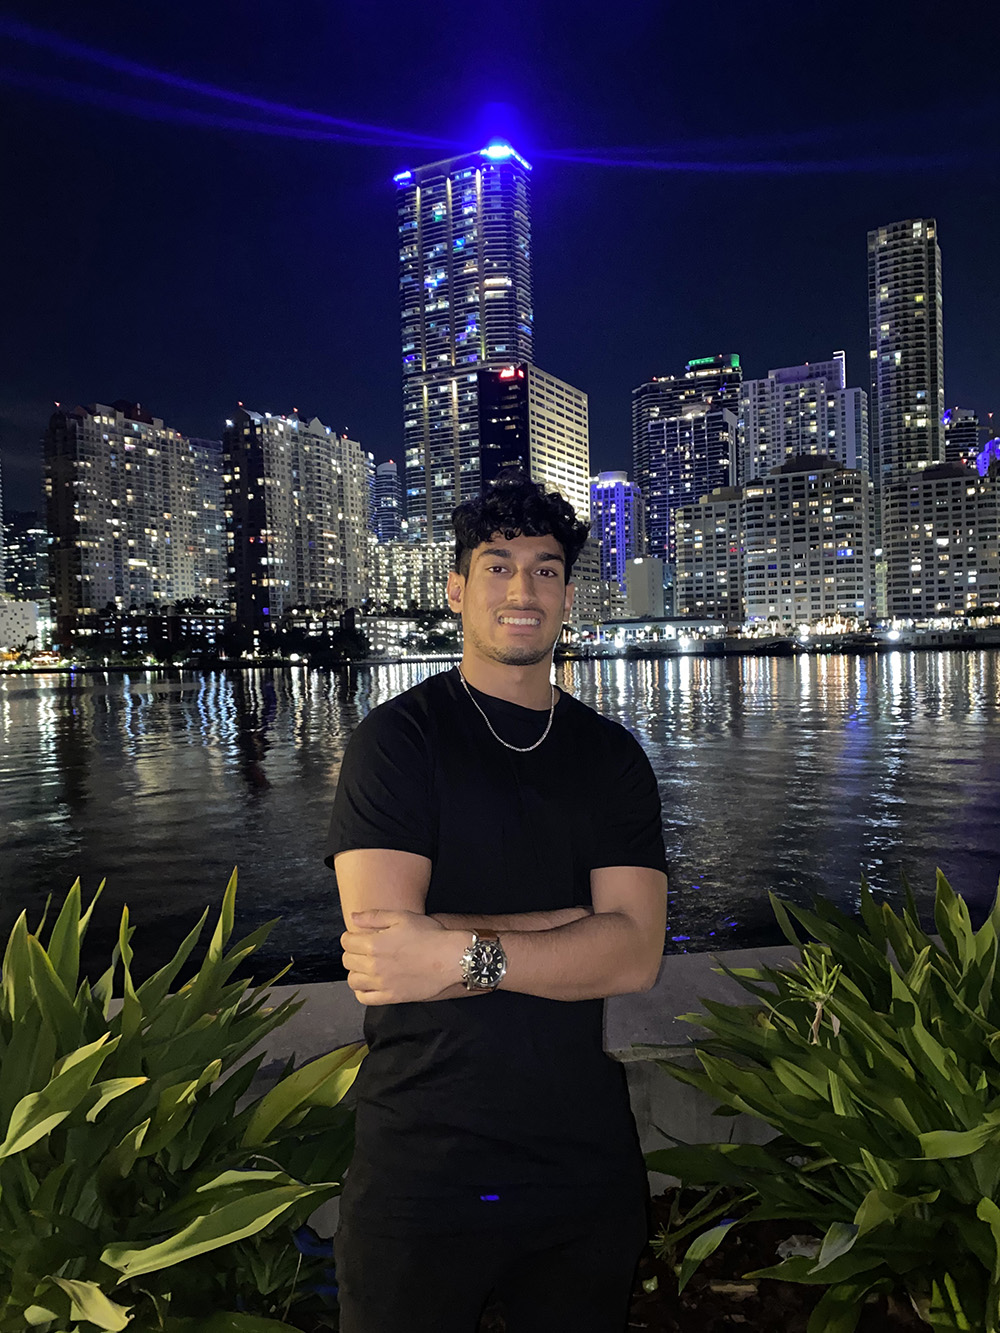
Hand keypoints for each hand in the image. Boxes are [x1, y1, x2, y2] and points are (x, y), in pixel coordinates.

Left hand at [341, 909, 465, 1005]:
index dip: (350, 936)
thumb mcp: (401, 916)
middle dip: (352, 952)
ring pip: (353, 980)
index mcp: (374, 944)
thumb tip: (352, 917)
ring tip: (367, 965)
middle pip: (347, 960)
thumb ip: (373, 917)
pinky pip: (365, 998)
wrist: (451, 958)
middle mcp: (374, 965)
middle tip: (364, 948)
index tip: (358, 935)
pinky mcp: (391, 997)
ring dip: (356, 971)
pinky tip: (370, 983)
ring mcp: (382, 983)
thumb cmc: (429, 934)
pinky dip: (361, 991)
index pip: (346, 942)